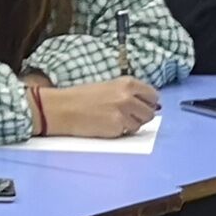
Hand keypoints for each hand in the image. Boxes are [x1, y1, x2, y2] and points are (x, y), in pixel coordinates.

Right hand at [34, 76, 161, 137]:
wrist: (63, 108)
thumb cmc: (82, 97)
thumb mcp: (109, 87)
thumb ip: (129, 94)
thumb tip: (149, 106)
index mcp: (128, 83)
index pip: (153, 95)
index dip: (148, 103)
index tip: (141, 107)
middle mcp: (128, 97)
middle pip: (150, 112)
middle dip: (141, 116)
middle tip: (127, 116)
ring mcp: (124, 112)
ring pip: (141, 124)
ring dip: (131, 125)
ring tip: (114, 120)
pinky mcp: (117, 127)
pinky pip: (128, 132)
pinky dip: (120, 132)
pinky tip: (107, 126)